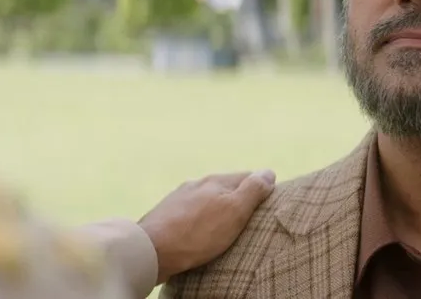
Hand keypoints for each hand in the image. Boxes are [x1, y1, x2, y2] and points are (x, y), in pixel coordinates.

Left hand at [138, 170, 275, 283]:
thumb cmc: (197, 233)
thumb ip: (252, 190)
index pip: (248, 177)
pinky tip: (199, 231)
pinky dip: (200, 219)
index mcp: (216, 181)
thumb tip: (269, 172)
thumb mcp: (234, 211)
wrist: (151, 249)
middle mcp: (197, 183)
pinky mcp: (166, 213)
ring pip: (206, 199)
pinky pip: (191, 212)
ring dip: (217, 209)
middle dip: (238, 199)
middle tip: (250, 217)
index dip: (261, 188)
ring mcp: (179, 197)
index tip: (268, 202)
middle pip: (226, 187)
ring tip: (224, 226)